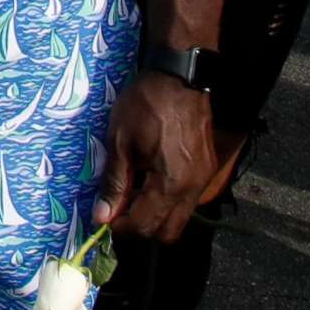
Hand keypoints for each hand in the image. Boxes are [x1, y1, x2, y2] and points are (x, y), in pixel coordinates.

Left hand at [92, 71, 214, 242]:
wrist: (179, 77)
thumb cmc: (145, 105)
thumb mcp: (120, 141)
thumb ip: (114, 182)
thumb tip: (102, 216)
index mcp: (170, 184)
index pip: (145, 226)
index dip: (121, 227)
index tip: (104, 217)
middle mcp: (193, 189)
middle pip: (168, 232)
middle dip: (141, 228)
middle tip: (119, 211)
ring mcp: (204, 180)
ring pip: (180, 218)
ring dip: (156, 216)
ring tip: (133, 196)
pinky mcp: (208, 169)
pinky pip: (188, 201)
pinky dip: (168, 201)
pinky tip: (151, 182)